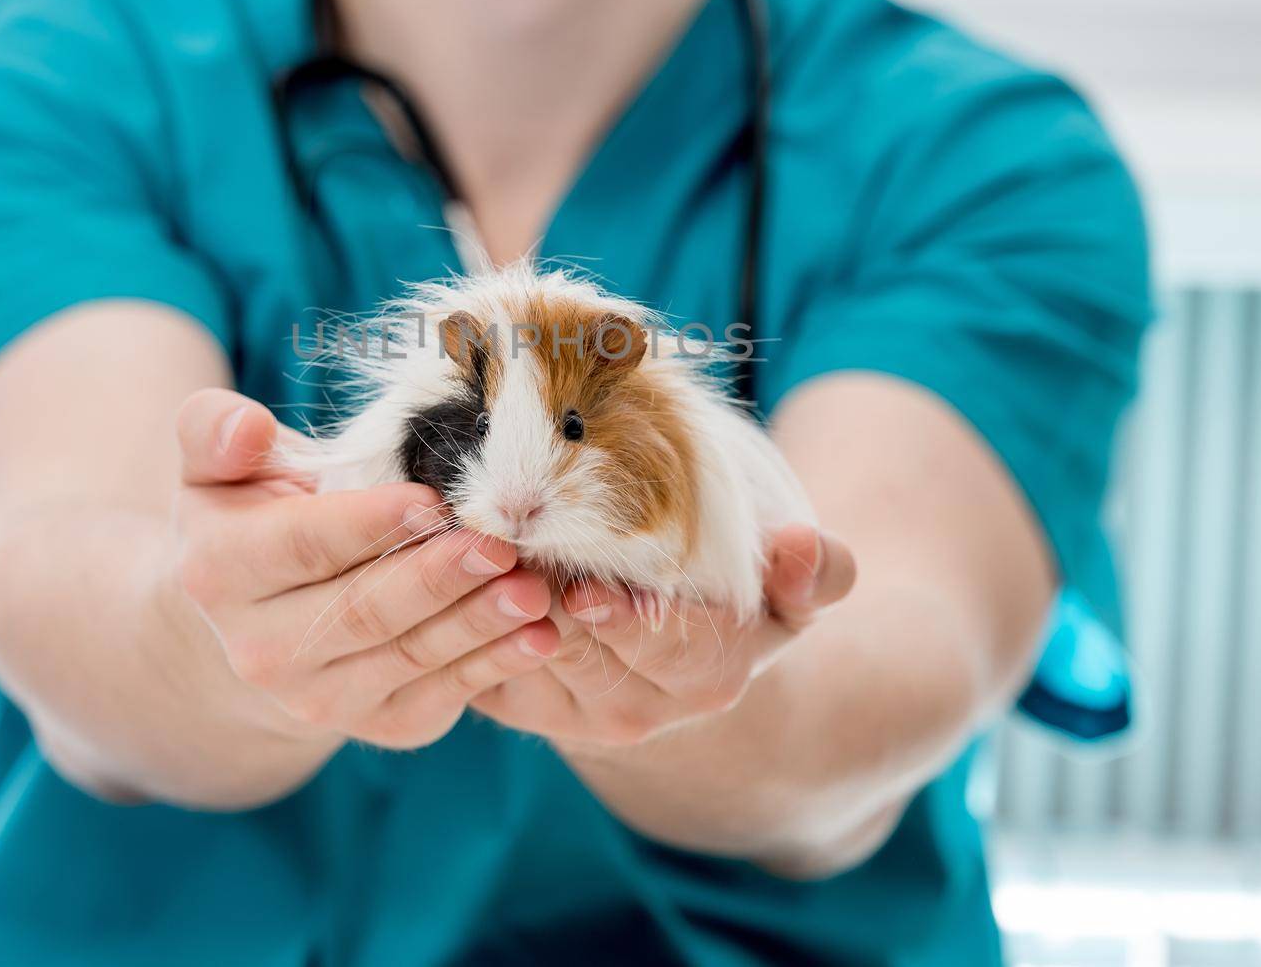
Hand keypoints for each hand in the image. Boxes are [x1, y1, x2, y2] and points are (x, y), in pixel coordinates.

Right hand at [173, 389, 560, 751]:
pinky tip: (540, 637)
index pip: (302, 546)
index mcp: (218, 573)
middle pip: (363, 609)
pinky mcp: (377, 725)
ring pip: (409, 656)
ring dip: (479, 624)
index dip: (369, 525)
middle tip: (502, 544)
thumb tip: (246, 429)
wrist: (263, 612)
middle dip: (439, 577)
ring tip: (533, 590)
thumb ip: (215, 431)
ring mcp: (317, 697)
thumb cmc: (256, 511)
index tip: (433, 500)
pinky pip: (442, 695)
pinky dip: (496, 666)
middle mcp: (258, 650)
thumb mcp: (216, 463)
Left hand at [469, 525, 854, 749]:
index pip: (664, 647)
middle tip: (506, 552)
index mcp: (708, 674)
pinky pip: (476, 666)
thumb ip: (818, 572)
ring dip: (488, 605)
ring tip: (462, 549)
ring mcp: (567, 712)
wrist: (683, 645)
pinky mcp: (514, 701)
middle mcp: (637, 709)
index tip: (589, 589)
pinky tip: (442, 567)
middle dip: (541, 600)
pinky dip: (457, 620)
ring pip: (518, 655)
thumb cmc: (740, 592)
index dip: (624, 619)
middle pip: (577, 649)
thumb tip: (802, 548)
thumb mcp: (794, 587)